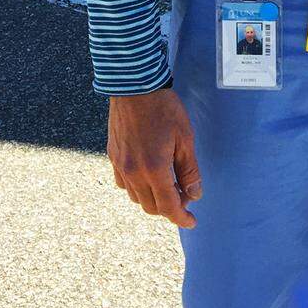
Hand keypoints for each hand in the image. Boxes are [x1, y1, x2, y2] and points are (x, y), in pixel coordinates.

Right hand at [108, 88, 201, 227]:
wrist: (134, 86)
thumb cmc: (164, 108)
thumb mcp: (185, 137)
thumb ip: (189, 169)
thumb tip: (194, 194)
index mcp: (154, 169)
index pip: (168, 207)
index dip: (181, 218)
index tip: (191, 221)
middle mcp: (134, 173)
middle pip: (151, 207)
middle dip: (169, 207)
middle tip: (185, 194)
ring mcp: (120, 166)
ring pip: (136, 198)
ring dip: (152, 198)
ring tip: (168, 183)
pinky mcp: (112, 156)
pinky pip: (123, 184)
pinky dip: (137, 187)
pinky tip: (148, 174)